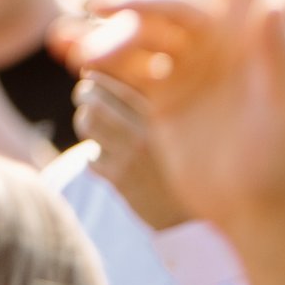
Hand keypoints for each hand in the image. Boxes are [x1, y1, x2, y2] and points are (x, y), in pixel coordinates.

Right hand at [66, 0, 284, 235]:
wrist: (255, 214)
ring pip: (135, 28)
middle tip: (102, 10)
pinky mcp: (161, 90)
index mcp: (255, 27)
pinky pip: (120, 59)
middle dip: (133, 0)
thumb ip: (278, 52)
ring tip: (77, 50)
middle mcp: (221, 35)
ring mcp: (187, 62)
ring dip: (105, 34)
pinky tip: (69, 52)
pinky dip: (94, 52)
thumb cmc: (284, 160)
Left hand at [75, 70, 189, 229]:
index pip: (116, 82)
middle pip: (93, 99)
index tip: (92, 76)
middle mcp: (147, 131)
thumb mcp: (176, 124)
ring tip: (92, 124)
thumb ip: (148, 98)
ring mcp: (132, 156)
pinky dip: (95, 156)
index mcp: (163, 112)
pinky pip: (92, 157)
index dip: (98, 76)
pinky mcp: (120, 179)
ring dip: (85, 122)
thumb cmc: (186, 160)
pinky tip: (106, 157)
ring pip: (87, 124)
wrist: (200, 212)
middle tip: (84, 97)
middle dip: (84, 95)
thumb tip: (104, 72)